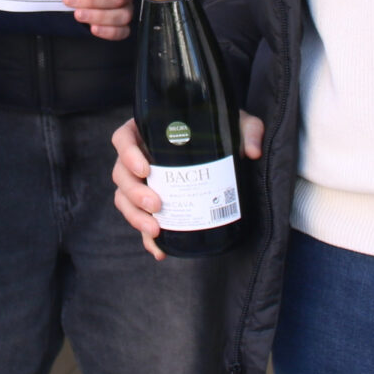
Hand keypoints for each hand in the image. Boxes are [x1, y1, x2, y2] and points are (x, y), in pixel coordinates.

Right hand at [112, 113, 264, 259]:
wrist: (228, 151)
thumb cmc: (223, 131)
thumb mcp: (236, 124)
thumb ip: (248, 131)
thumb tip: (252, 152)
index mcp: (149, 131)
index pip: (123, 139)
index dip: (127, 154)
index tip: (145, 169)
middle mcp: (140, 156)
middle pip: (120, 174)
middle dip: (134, 193)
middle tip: (156, 205)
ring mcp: (143, 182)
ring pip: (124, 199)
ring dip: (134, 216)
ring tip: (155, 229)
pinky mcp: (152, 205)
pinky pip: (141, 220)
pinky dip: (147, 238)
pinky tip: (159, 249)